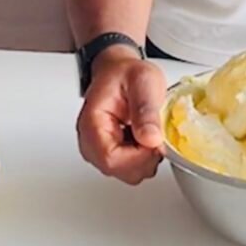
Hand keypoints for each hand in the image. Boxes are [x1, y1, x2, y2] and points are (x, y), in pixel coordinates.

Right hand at [77, 47, 166, 183]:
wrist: (119, 71)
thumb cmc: (126, 73)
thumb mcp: (142, 80)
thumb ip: (146, 109)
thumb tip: (151, 139)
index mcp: (92, 123)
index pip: (111, 158)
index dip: (139, 156)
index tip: (155, 140)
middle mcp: (90, 142)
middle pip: (119, 170)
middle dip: (145, 156)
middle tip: (154, 131)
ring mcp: (99, 151)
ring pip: (128, 173)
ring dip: (146, 156)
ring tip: (148, 129)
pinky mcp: (110, 154)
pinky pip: (131, 168)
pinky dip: (144, 156)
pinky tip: (145, 136)